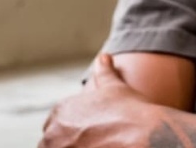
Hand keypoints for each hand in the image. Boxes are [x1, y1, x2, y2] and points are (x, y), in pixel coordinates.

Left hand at [39, 53, 164, 147]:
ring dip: (71, 147)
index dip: (72, 128)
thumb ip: (104, 72)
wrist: (142, 136)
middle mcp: (54, 131)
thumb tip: (103, 57)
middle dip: (68, 141)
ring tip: (97, 144)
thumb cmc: (130, 111)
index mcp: (62, 110)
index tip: (90, 132)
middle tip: (93, 140)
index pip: (56, 123)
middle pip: (53, 141)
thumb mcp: (116, 88)